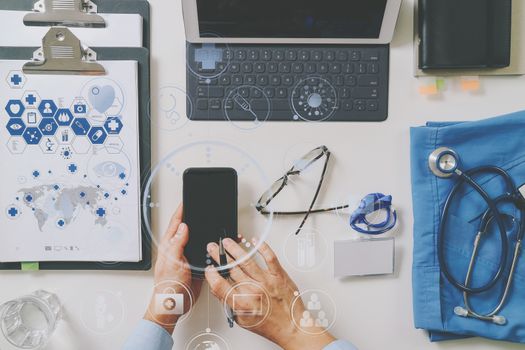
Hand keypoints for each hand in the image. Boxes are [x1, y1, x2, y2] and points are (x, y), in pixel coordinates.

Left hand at [144, 205, 201, 333]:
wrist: (174, 304)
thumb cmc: (168, 286)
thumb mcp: (173, 261)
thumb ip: (177, 243)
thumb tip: (183, 227)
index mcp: (169, 245)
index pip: (176, 223)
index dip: (181, 211)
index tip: (187, 200)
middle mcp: (178, 249)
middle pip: (187, 229)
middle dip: (193, 218)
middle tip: (200, 207)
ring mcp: (187, 257)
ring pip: (197, 240)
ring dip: (203, 233)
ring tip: (209, 222)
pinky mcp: (196, 265)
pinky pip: (204, 252)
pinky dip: (209, 247)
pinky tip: (214, 244)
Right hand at [205, 238, 335, 349]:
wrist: (292, 327)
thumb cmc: (269, 325)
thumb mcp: (242, 320)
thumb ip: (229, 304)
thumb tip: (219, 290)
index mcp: (242, 304)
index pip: (220, 285)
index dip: (211, 275)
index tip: (208, 268)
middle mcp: (253, 291)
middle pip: (231, 269)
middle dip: (219, 256)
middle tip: (213, 248)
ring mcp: (266, 281)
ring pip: (247, 260)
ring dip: (235, 248)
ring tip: (228, 242)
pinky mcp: (279, 275)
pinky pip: (270, 257)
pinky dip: (262, 247)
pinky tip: (254, 241)